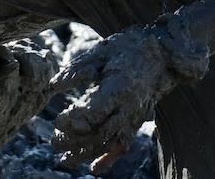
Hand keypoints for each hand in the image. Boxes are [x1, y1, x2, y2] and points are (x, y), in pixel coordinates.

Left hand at [50, 17, 207, 171]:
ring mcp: (133, 118)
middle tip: (54, 140)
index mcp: (119, 88)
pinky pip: (123, 146)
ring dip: (85, 154)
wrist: (161, 55)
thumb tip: (53, 86)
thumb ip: (77, 70)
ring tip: (63, 161)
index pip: (94, 114)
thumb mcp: (101, 52)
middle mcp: (128, 108)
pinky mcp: (136, 122)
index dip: (73, 121)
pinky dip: (109, 159)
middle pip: (99, 133)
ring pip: (109, 144)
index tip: (57, 119)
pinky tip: (94, 169)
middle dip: (74, 141)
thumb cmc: (127, 49)